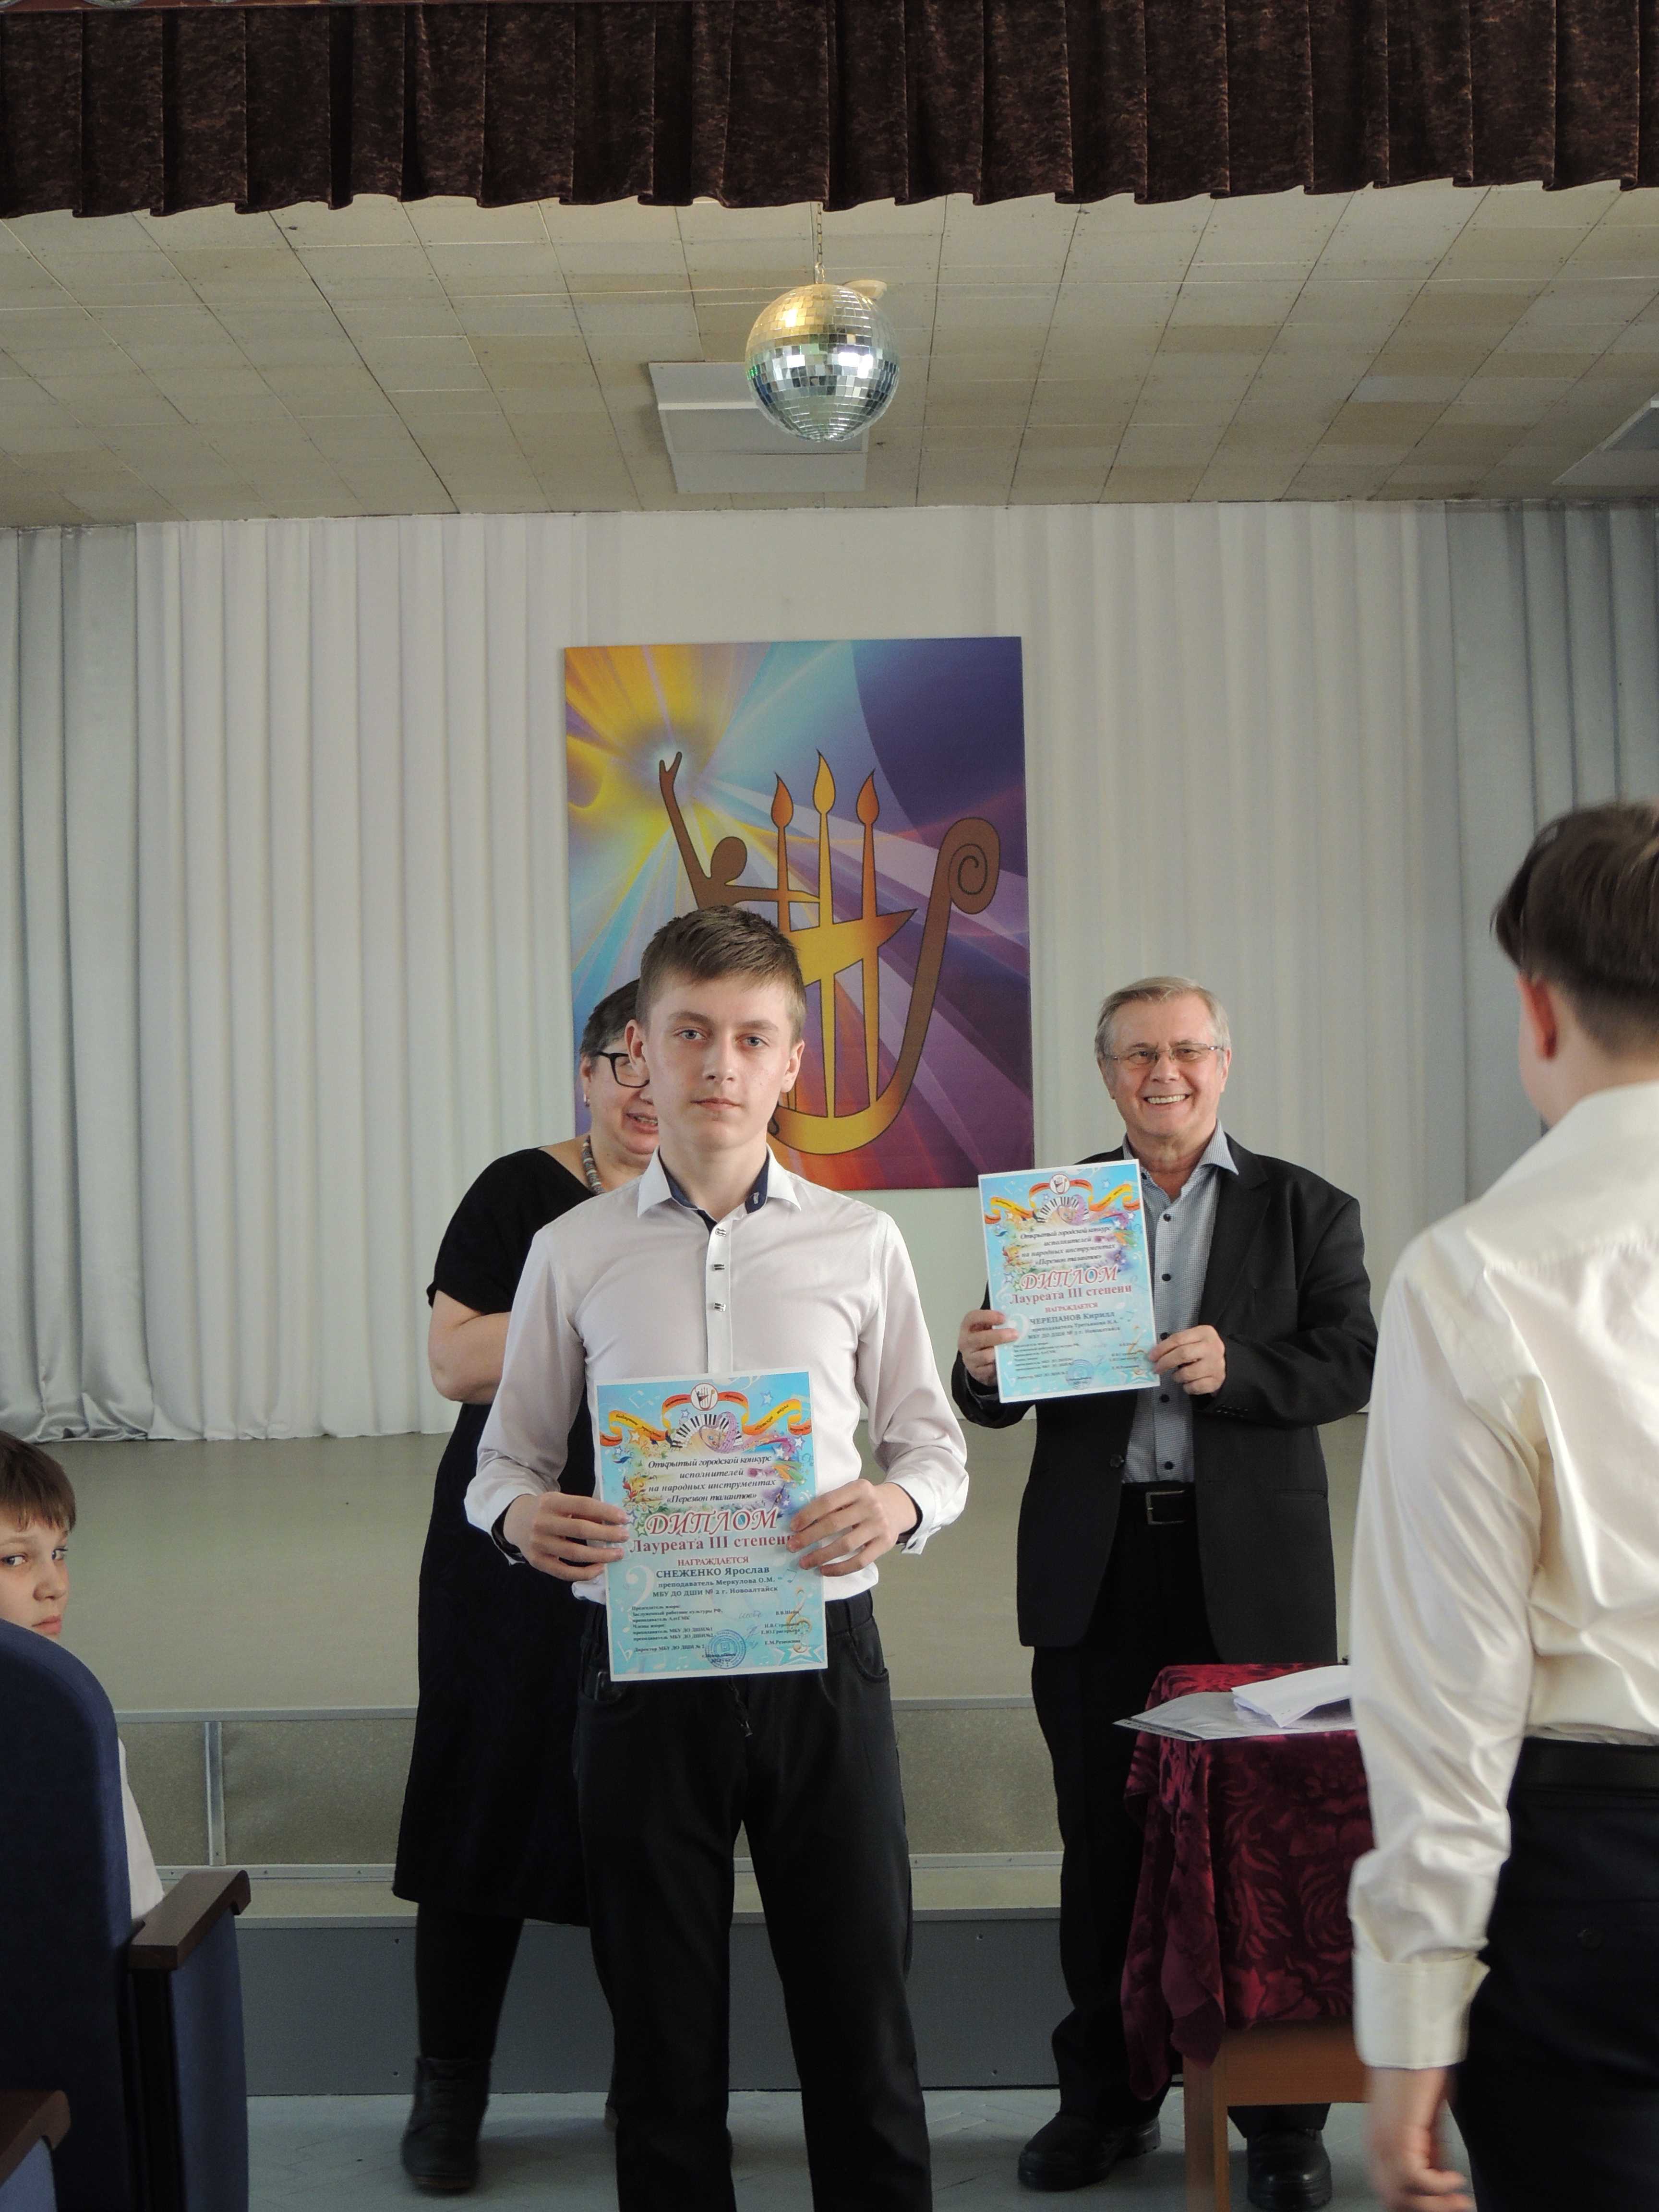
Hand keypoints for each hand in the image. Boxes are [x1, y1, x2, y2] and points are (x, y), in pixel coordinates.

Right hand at [503, 1491, 628, 1581]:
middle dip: (606, 1534)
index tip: (624, 1518)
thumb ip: (583, 1510)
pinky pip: (564, 1572)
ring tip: (617, 1554)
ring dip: (600, 1555)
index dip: (605, 1512)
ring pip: (574, 1553)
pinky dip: (584, 1572)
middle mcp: (542, 1522)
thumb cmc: (547, 1511)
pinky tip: (600, 1568)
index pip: (583, 1505)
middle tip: (624, 1537)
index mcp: (551, 1502)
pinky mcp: (537, 1562)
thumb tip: (613, 1521)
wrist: (516, 1522)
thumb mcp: (562, 1502)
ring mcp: (538, 1544)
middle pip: (580, 1530)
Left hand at [787, 1479, 918, 1576]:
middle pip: (834, 1524)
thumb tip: (800, 1524)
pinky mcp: (885, 1544)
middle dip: (809, 1537)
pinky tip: (824, 1570)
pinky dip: (839, 1569)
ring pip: (845, 1545)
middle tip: (792, 1546)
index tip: (792, 1527)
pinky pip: (859, 1561)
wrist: (897, 1506)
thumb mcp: (852, 1493)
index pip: (828, 1501)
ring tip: (804, 1562)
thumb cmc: (864, 1501)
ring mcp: (879, 1526)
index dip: (808, 1515)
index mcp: (858, 1488)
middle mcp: (870, 1505)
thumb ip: (833, 1503)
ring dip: (821, 1556)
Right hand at [958, 1307, 1014, 1385]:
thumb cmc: (986, 1341)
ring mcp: (969, 1359)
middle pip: (980, 1338)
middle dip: (999, 1336)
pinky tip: (1010, 1361)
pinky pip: (990, 1370)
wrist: (979, 1363)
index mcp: (967, 1327)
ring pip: (985, 1356)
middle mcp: (965, 1342)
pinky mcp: (976, 1372)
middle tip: (1015, 1334)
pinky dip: (1000, 1365)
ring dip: (1001, 1352)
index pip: (972, 1318)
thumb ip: (997, 1324)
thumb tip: (1017, 1320)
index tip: (1003, 1318)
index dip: (987, 1316)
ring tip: (1015, 1349)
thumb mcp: (988, 1329)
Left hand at [1151, 1324, 1225, 1395]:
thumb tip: (1155, 1354)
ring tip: (1176, 1375)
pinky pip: (1194, 1387)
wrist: (1226, 1364)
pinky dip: (1186, 1387)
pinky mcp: (1216, 1381)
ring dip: (1176, 1376)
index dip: (1161, 1348)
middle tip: (1156, 1368)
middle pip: (1182, 1354)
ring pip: (1187, 1373)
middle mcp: (1212, 1348)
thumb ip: (1178, 1343)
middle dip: (1165, 1362)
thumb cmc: (1202, 1350)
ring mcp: (1216, 1365)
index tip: (1151, 1356)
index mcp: (1205, 1333)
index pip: (1178, 1339)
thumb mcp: (1194, 1339)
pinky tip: (1188, 1383)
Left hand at [1366, 2068, 1470, 2211]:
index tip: (1449, 2203)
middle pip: (1393, 2199)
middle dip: (1428, 2208)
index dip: (1419, 2204)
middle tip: (1457, 2204)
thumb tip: (1438, 2174)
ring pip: (1400, 2196)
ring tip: (1458, 2198)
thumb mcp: (1423, 2121)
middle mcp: (1375, 2147)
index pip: (1390, 2191)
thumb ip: (1426, 2149)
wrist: (1409, 2040)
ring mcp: (1383, 2142)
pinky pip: (1415, 2178)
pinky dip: (1437, 2185)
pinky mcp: (1397, 2135)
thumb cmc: (1416, 2072)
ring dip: (1434, 2203)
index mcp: (1378, 2144)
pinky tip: (1454, 2177)